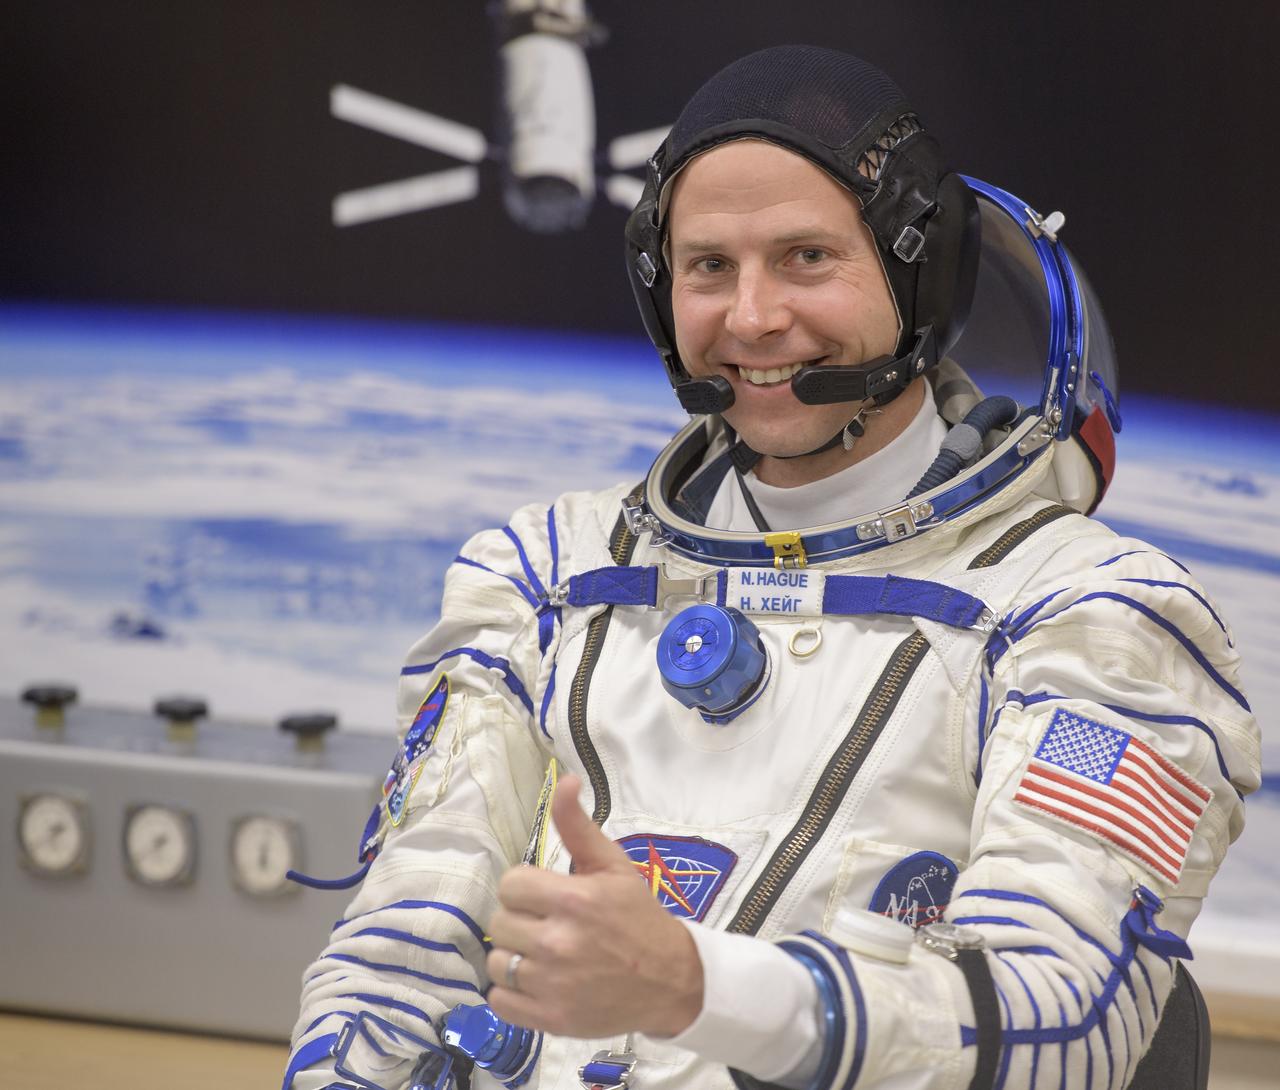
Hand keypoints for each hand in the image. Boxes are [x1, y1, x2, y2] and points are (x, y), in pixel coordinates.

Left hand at [485, 774, 703, 1038]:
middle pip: (500, 922)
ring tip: (541, 953)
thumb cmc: (637, 917)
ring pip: (497, 961)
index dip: (525, 886)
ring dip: (514, 955)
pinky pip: (500, 1001)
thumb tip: (563, 781)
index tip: (544, 894)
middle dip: (520, 919)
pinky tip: (535, 980)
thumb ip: (579, 826)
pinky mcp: (550, 1019)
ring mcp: (553, 985)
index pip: (510, 884)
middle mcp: (560, 942)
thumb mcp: (613, 865)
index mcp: (575, 900)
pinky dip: (511, 992)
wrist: (670, 980)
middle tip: (546, 923)